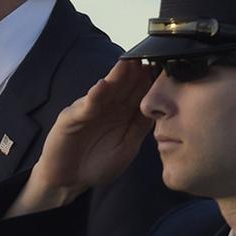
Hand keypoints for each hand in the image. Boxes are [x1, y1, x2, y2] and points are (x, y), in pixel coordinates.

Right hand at [8, 60, 155, 216]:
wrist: (68, 181)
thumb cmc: (98, 164)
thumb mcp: (127, 145)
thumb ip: (141, 126)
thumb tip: (162, 108)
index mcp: (121, 113)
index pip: (138, 92)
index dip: (151, 80)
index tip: (168, 67)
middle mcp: (105, 107)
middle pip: (123, 85)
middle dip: (136, 71)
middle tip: (151, 54)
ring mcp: (87, 110)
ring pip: (105, 90)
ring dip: (116, 76)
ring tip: (129, 62)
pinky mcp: (70, 119)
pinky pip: (84, 107)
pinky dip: (93, 97)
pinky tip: (102, 86)